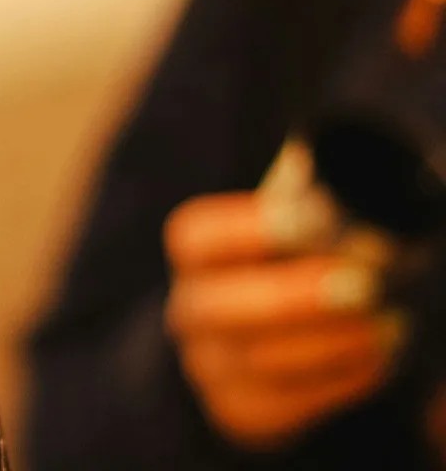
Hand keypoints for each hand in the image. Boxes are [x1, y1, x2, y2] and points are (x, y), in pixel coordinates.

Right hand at [164, 191, 404, 450]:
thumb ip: (308, 199)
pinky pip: (288, 404)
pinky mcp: (241, 410)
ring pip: (259, 360)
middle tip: (364, 285)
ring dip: (334, 341)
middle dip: (293, 295)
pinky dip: (342, 379)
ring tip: (392, 323)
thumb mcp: (292, 223)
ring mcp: (210, 365)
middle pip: (218, 307)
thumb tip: (323, 172)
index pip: (197, 240)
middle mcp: (191, 310)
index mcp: (196, 254)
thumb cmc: (287, 263)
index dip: (248, 229)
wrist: (251, 342)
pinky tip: (380, 354)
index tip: (314, 220)